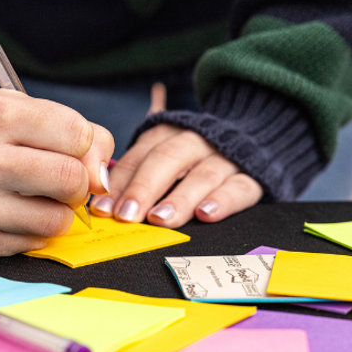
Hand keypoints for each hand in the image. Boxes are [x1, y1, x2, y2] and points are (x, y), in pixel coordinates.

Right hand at [0, 89, 113, 255]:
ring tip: (32, 195)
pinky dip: (32, 230)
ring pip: (59, 219)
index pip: (79, 135)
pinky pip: (34, 242)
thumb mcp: (19, 110)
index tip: (68, 148)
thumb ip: (76, 133)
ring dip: (56, 210)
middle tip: (56, 177)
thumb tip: (104, 179)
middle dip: (75, 181)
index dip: (84, 145)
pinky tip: (10, 212)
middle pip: (72, 179)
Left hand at [90, 123, 262, 227]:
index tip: (103, 209)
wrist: (250, 137)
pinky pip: (239, 187)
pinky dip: (223, 201)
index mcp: (167, 133)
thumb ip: (134, 173)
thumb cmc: (189, 157)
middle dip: (144, 188)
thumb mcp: (161, 153)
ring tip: (160, 219)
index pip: (139, 156)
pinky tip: (205, 215)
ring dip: (180, 198)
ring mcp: (226, 158)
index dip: (120, 183)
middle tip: (127, 215)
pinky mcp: (252, 176)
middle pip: (168, 160)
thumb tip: (100, 204)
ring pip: (203, 175)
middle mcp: (196, 140)